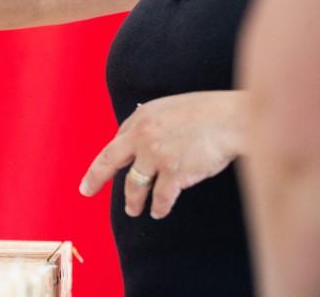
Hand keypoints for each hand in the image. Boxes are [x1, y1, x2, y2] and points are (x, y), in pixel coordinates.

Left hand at [78, 91, 246, 218]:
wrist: (233, 120)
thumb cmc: (208, 112)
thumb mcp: (171, 108)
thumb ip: (152, 123)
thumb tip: (139, 138)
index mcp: (141, 118)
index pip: (118, 139)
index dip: (114, 155)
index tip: (105, 166)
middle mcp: (142, 136)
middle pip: (109, 161)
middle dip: (95, 178)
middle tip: (86, 190)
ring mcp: (156, 156)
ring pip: (134, 186)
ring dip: (132, 201)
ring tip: (133, 210)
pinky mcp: (174, 174)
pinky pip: (160, 198)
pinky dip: (159, 207)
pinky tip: (158, 212)